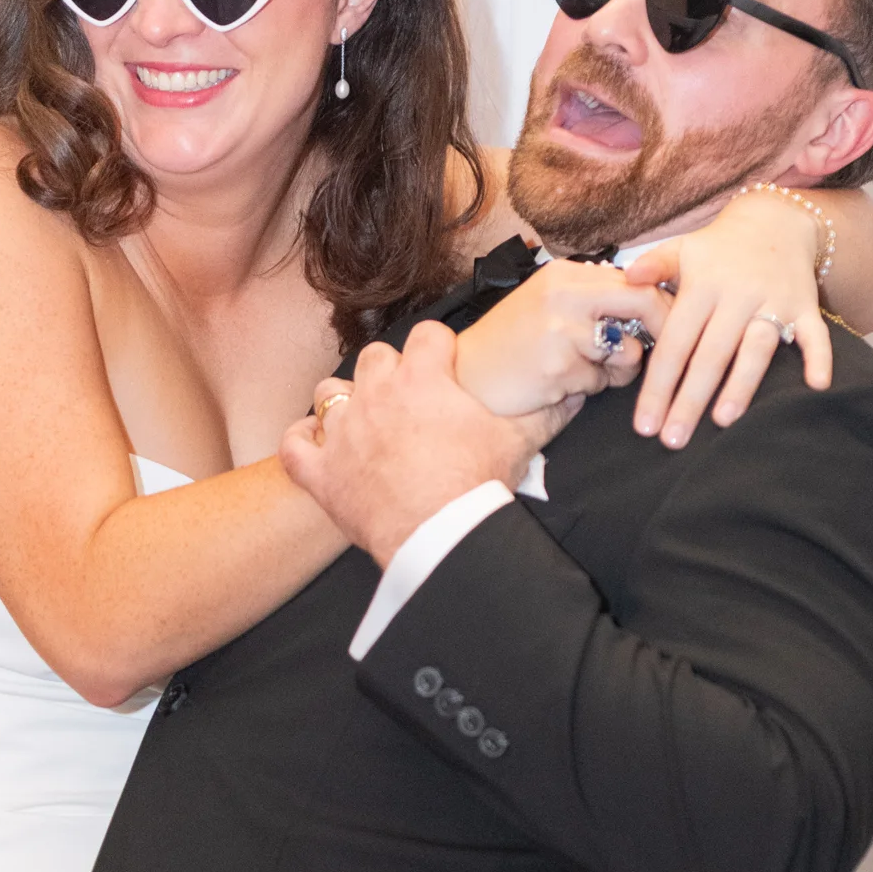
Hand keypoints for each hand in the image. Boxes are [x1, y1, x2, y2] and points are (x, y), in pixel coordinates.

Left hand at [281, 322, 577, 567]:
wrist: (440, 535)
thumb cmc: (477, 485)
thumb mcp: (520, 442)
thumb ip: (547, 413)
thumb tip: (578, 395)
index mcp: (423, 379)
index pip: (428, 335)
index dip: (439, 348)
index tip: (448, 365)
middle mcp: (376, 395)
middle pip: (375, 357)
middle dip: (390, 371)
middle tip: (409, 398)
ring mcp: (342, 432)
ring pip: (329, 392)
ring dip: (344, 402)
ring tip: (363, 420)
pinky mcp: (321, 472)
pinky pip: (295, 445)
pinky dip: (301, 443)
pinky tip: (314, 446)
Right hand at [453, 258, 671, 415]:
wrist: (466, 378)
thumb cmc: (512, 348)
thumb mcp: (551, 309)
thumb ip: (594, 304)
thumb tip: (652, 308)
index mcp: (564, 275)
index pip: (635, 278)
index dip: (663, 302)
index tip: (675, 322)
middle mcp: (563, 294)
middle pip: (643, 301)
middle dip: (665, 329)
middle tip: (666, 351)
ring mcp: (561, 329)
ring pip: (628, 350)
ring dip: (619, 370)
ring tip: (586, 372)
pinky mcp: (558, 366)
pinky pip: (601, 382)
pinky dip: (590, 389)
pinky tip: (560, 384)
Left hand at [625, 188, 832, 447]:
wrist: (776, 220)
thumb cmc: (717, 250)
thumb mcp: (682, 249)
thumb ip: (654, 266)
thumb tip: (626, 277)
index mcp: (702, 286)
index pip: (675, 343)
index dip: (658, 385)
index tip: (645, 424)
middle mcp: (737, 295)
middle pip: (711, 355)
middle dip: (690, 400)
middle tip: (673, 440)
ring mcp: (774, 301)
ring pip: (756, 348)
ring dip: (742, 384)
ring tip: (723, 420)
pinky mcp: (806, 306)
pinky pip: (815, 335)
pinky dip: (819, 358)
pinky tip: (816, 387)